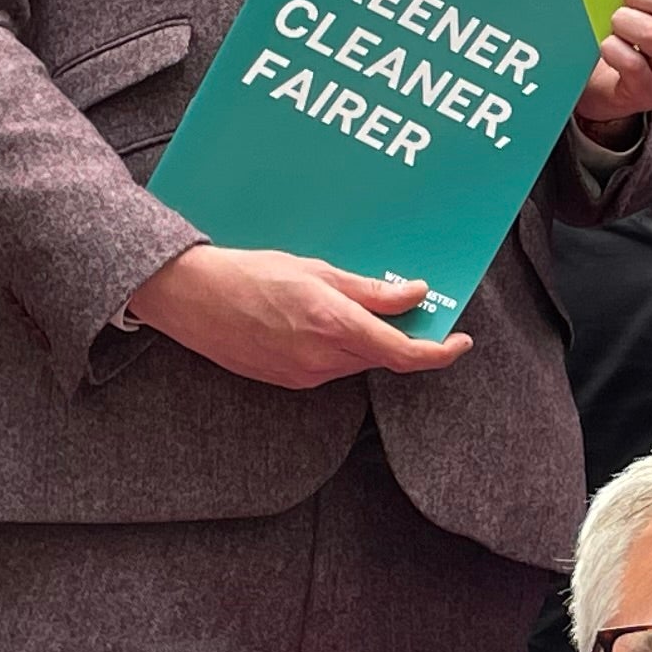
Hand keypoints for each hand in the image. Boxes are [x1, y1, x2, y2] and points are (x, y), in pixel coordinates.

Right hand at [124, 243, 470, 389]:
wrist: (192, 298)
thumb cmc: (248, 274)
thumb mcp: (316, 270)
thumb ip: (370, 290)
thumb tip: (412, 295)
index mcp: (335, 325)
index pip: (405, 354)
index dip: (440, 352)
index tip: (459, 341)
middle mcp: (323, 359)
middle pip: (384, 357)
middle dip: (402, 337)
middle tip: (410, 308)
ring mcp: (304, 375)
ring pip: (357, 362)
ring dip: (369, 340)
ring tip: (355, 307)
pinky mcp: (288, 380)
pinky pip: (330, 367)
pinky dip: (341, 347)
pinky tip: (323, 321)